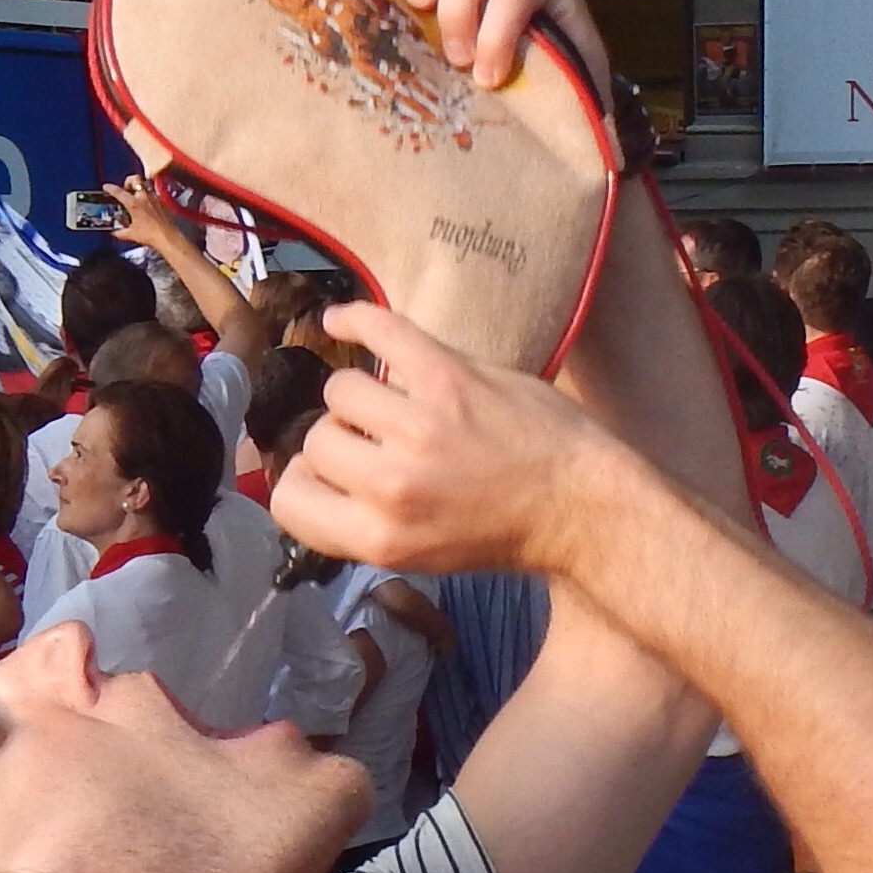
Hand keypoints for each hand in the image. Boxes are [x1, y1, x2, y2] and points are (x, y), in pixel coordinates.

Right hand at [108, 171, 181, 258]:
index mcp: (133, 203)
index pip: (119, 192)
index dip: (110, 188)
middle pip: (135, 179)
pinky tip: (146, 203)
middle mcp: (144, 197)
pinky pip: (152, 192)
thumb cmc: (149, 235)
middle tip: (125, 188)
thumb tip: (114, 232)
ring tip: (135, 194)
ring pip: (145, 183)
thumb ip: (120, 232)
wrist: (168, 237)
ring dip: (139, 186)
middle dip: (128, 181)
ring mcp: (154, 197)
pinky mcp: (162, 202)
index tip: (106, 187)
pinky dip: (147, 194)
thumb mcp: (131, 234)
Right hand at [274, 302, 613, 577]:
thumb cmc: (506, 531)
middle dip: (344, 438)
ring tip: (397, 403)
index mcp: (378, 538)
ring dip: (365, 393)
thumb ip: (359, 520)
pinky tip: (341, 320)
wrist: (583, 506)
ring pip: (343, 388)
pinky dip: (354, 318)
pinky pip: (380, 331)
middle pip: (318, 438)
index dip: (303, 482)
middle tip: (382, 441)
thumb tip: (306, 479)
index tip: (327, 473)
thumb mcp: (418, 553)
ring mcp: (420, 427)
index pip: (288, 501)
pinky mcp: (449, 377)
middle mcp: (390, 486)